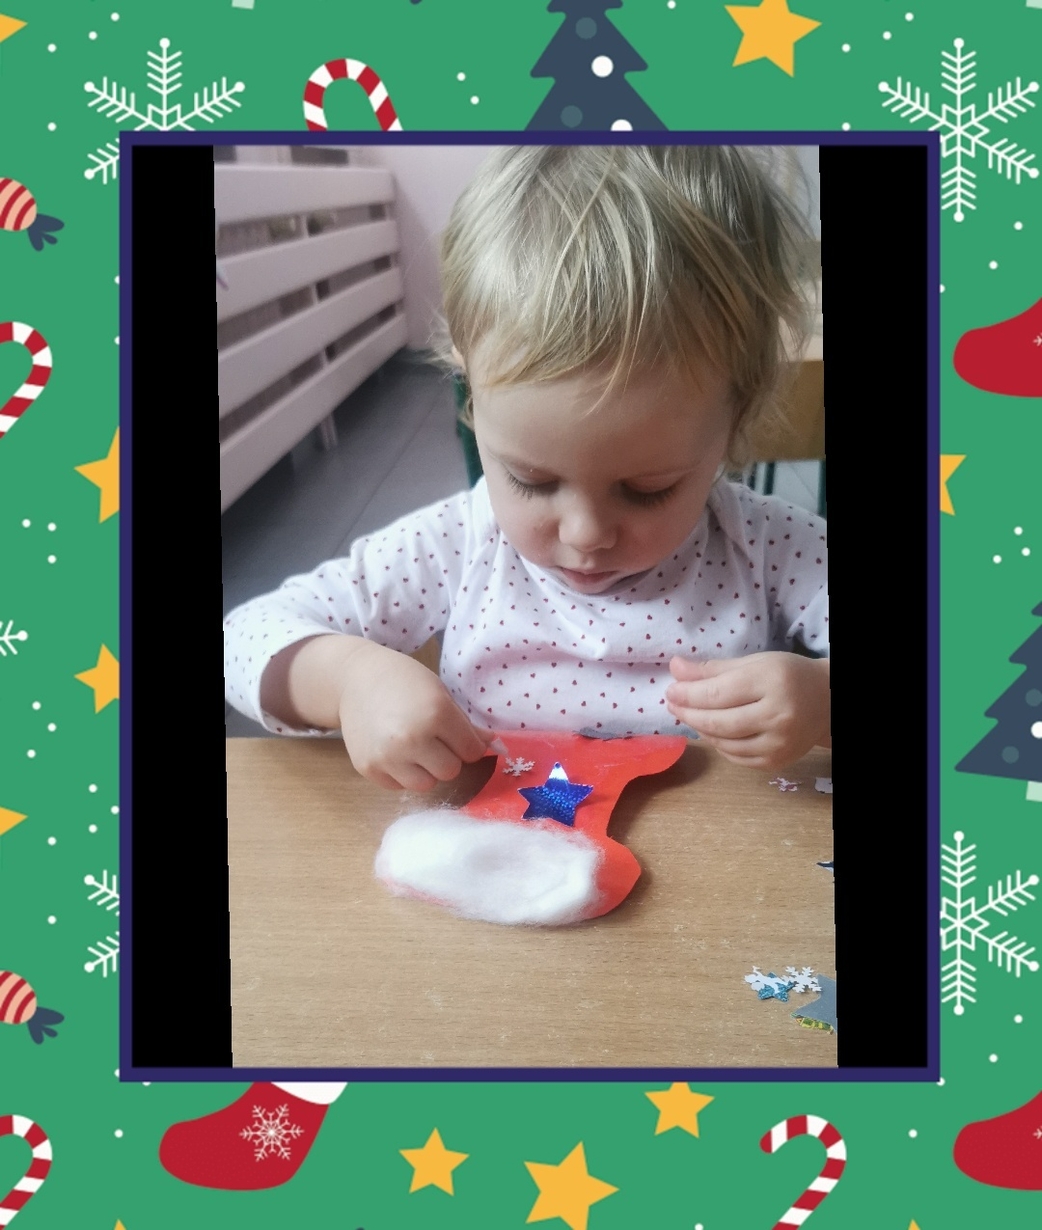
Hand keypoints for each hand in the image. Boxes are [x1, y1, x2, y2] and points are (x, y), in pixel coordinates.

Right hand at [336, 639, 496, 791]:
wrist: (355, 679)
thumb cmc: (404, 681)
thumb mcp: (440, 694)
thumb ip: (467, 726)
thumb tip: (497, 748)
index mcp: (436, 714)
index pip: (471, 751)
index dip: (467, 744)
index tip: (455, 733)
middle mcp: (412, 738)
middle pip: (450, 771)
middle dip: (447, 757)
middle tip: (432, 738)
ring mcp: (388, 756)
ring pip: (426, 784)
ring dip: (425, 769)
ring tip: (413, 746)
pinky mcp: (368, 768)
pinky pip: (398, 786)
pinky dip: (401, 773)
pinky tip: (393, 749)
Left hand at [665, 651, 829, 769]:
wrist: (827, 702)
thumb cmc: (788, 676)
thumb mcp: (754, 663)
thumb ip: (713, 669)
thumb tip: (675, 668)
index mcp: (772, 682)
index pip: (717, 693)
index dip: (688, 694)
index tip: (670, 690)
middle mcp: (778, 715)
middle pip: (718, 721)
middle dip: (688, 713)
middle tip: (672, 704)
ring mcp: (779, 743)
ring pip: (724, 743)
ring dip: (700, 730)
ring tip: (690, 716)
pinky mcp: (778, 762)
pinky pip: (736, 758)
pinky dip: (718, 745)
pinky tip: (712, 731)